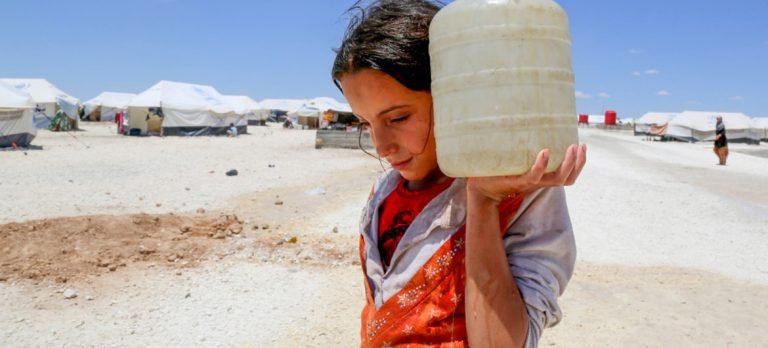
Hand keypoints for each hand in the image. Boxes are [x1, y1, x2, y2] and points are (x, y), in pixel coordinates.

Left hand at [466, 144, 586, 202]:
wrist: (480, 186)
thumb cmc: (497, 170)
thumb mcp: (515, 158)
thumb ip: (523, 146)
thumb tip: (527, 119)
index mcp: (542, 177)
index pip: (567, 176)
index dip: (579, 164)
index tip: (582, 146)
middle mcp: (539, 182)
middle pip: (567, 178)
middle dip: (578, 163)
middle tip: (580, 146)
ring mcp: (529, 183)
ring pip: (557, 179)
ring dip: (567, 164)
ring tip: (572, 148)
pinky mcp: (517, 182)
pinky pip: (533, 176)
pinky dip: (541, 165)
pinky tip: (545, 152)